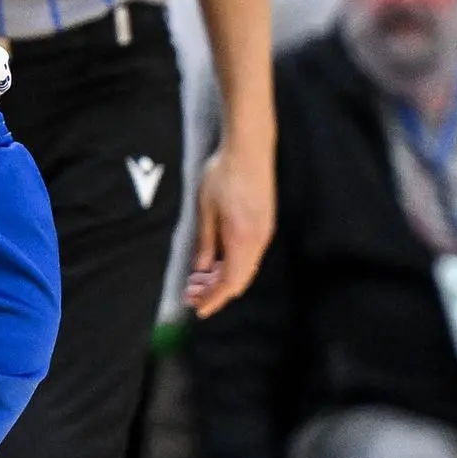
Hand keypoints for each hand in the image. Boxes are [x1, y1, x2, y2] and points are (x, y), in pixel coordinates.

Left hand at [182, 142, 272, 314]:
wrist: (250, 149)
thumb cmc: (224, 175)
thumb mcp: (206, 210)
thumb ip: (205, 243)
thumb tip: (201, 270)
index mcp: (243, 240)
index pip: (230, 282)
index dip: (214, 299)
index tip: (198, 309)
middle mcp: (258, 240)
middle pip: (239, 279)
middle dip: (215, 291)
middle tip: (192, 293)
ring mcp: (264, 232)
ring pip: (244, 267)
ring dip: (222, 277)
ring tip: (198, 278)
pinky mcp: (264, 223)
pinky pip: (249, 255)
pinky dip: (231, 264)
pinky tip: (215, 260)